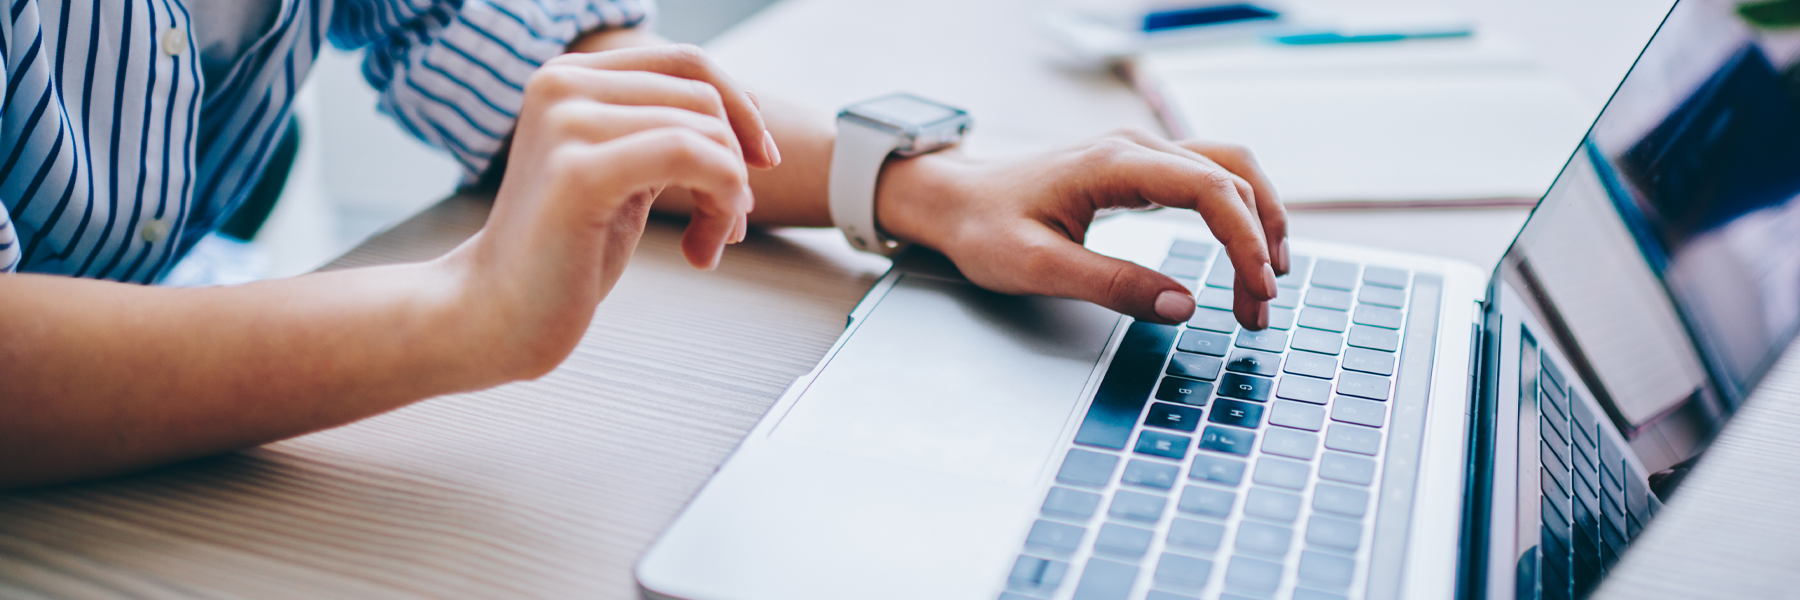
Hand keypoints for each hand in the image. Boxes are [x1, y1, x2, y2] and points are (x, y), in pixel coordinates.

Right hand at [450, 45, 777, 374]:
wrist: (496, 316)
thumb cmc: (563, 252)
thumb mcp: (622, 172)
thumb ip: (663, 132)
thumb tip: (749, 113)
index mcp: (569, 76)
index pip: (687, 63)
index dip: (741, 109)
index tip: (761, 163)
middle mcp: (561, 85)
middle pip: (704, 99)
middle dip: (737, 164)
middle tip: (728, 224)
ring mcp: (566, 123)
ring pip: (706, 133)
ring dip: (730, 196)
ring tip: (712, 242)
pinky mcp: (578, 172)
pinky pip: (691, 157)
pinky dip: (720, 205)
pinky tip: (703, 251)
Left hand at [878, 127, 1288, 329]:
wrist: (954, 200)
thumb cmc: (986, 229)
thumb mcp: (1040, 268)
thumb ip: (1113, 286)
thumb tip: (1183, 307)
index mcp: (1113, 164)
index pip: (1211, 189)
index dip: (1245, 240)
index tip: (1258, 291)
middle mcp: (1135, 147)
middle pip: (1231, 177)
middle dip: (1259, 240)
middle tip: (1262, 305)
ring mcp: (1139, 154)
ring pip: (1228, 172)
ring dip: (1256, 223)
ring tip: (1263, 285)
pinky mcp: (1139, 169)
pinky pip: (1207, 180)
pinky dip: (1235, 215)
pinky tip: (1241, 254)